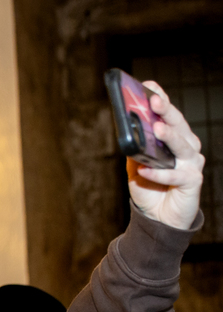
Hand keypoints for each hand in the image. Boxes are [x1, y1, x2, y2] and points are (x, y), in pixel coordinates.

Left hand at [127, 81, 205, 229]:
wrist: (158, 217)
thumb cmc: (150, 188)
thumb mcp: (136, 166)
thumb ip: (134, 148)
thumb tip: (127, 129)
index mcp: (174, 139)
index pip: (169, 115)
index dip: (161, 99)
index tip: (149, 85)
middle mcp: (187, 147)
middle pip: (178, 125)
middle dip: (167, 112)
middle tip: (154, 101)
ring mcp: (192, 164)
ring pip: (183, 146)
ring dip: (170, 137)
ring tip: (157, 129)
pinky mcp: (192, 182)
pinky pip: (175, 175)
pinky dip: (160, 174)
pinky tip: (145, 171)